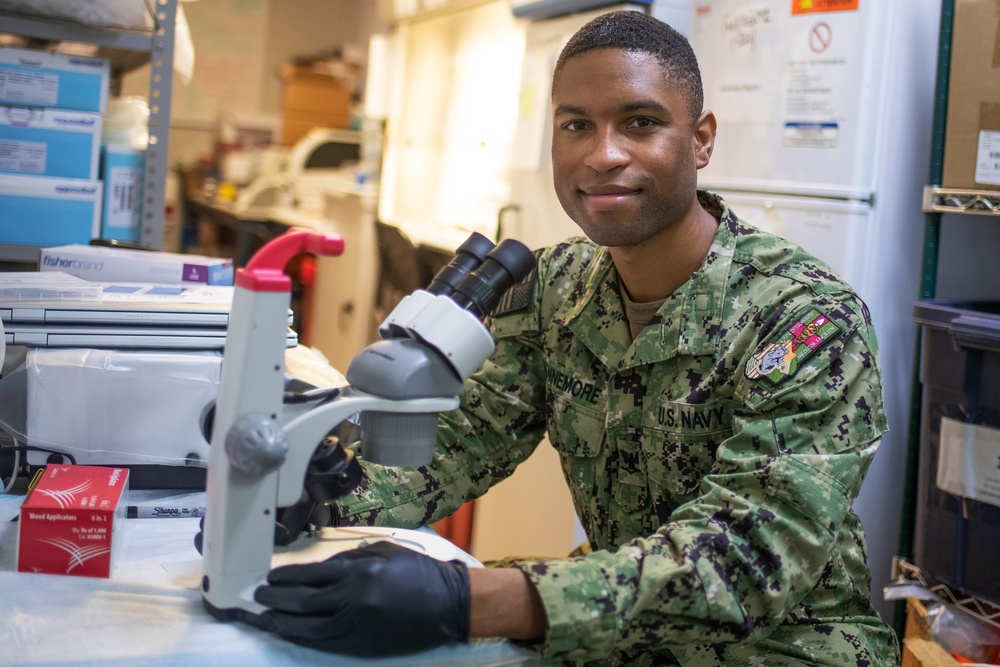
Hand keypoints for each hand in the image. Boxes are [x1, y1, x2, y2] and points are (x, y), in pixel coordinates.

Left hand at [254, 540, 470, 656]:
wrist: (448, 603)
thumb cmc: (418, 572)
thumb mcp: (384, 551)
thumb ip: (349, 558)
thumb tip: (317, 568)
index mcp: (360, 571)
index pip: (310, 574)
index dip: (286, 576)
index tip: (269, 576)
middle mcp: (354, 599)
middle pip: (303, 601)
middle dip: (275, 598)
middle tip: (257, 595)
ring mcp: (356, 625)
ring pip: (307, 626)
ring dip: (281, 621)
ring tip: (263, 617)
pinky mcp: (362, 645)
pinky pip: (323, 642)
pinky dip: (302, 637)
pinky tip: (289, 632)